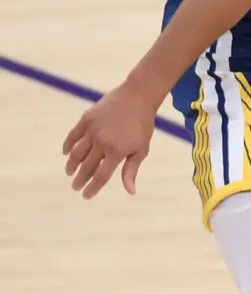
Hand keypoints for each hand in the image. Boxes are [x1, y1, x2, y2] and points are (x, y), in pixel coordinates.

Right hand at [62, 81, 158, 199]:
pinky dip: (68, 146)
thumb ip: (131, 170)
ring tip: (70, 172)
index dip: (92, 188)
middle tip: (75, 187)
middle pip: (86, 166)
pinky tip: (67, 153)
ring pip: (76, 152)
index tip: (86, 196)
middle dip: (80, 179)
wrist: (137, 97)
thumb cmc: (142, 126)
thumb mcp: (141, 149)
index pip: (100, 176)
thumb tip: (130, 192)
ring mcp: (93, 129)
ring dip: (71, 164)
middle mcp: (102, 142)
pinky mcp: (86, 119)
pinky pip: (73, 136)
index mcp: (117, 151)